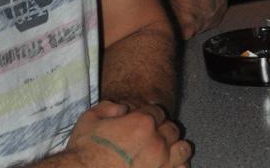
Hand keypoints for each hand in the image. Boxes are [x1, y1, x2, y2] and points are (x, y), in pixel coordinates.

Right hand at [64, 101, 191, 166]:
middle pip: (172, 128)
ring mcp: (163, 163)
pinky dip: (179, 164)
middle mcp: (157, 141)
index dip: (150, 114)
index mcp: (141, 122)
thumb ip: (109, 107)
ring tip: (165, 149)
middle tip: (152, 134)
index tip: (144, 119)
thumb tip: (123, 108)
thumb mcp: (90, 117)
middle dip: (163, 128)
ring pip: (183, 148)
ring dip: (176, 146)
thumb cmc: (86, 148)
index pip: (157, 111)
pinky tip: (169, 164)